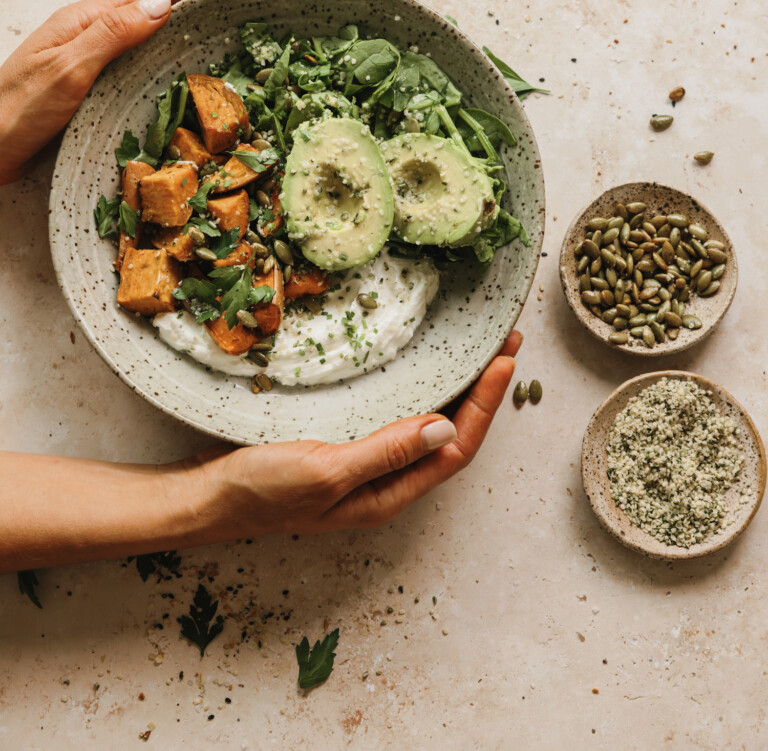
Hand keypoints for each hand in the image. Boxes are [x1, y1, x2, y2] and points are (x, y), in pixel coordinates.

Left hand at [0, 0, 221, 184]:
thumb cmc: (16, 112)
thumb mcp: (69, 69)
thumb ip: (113, 34)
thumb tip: (162, 3)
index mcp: (83, 20)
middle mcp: (87, 35)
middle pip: (148, 9)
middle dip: (191, 4)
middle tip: (233, 12)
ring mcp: (88, 61)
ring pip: (143, 38)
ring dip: (179, 32)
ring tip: (216, 38)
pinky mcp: (88, 88)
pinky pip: (135, 65)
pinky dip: (162, 61)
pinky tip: (178, 75)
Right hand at [193, 331, 522, 539]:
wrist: (204, 498)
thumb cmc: (260, 491)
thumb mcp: (325, 471)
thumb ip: (385, 452)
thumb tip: (445, 426)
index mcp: (389, 494)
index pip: (456, 448)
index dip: (486, 404)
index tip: (506, 359)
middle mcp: (386, 482)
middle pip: (450, 435)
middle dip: (483, 392)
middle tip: (506, 344)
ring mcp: (365, 465)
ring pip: (426, 424)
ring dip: (456, 388)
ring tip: (479, 350)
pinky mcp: (344, 445)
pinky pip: (396, 416)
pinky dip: (418, 388)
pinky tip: (419, 367)